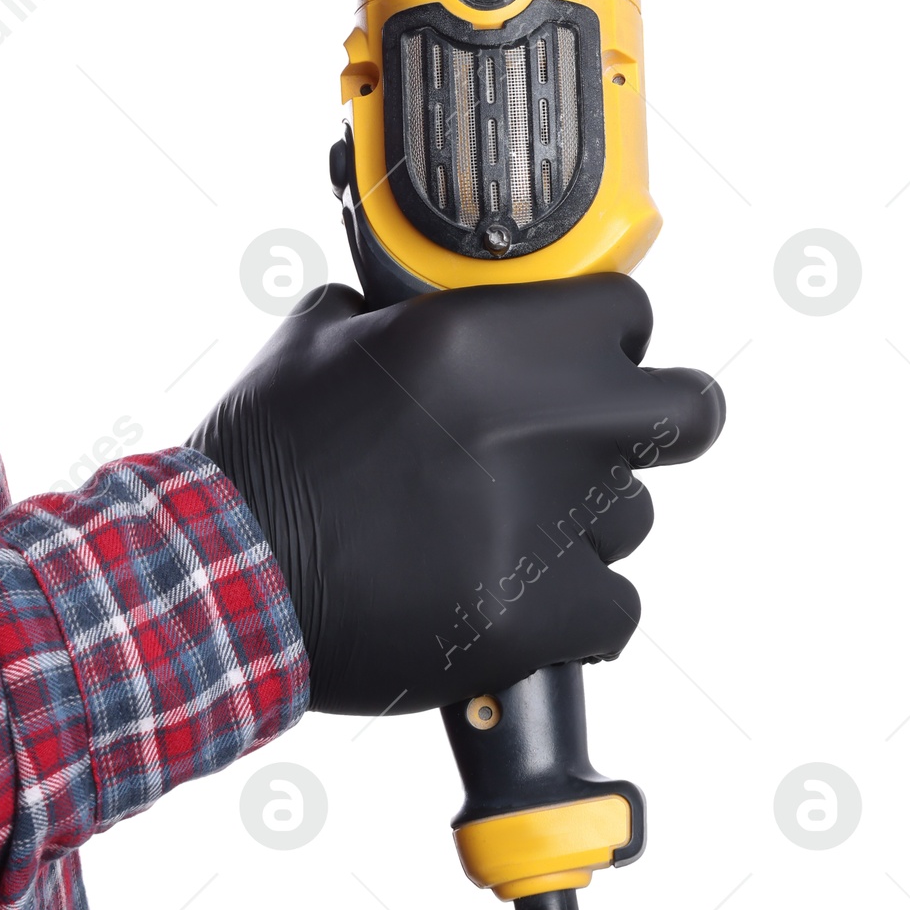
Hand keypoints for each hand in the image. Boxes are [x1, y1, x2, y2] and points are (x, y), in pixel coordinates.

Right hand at [188, 275, 722, 716]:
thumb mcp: (321, 335)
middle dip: (658, 423)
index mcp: (489, 337)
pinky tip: (513, 604)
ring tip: (500, 538)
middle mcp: (539, 420)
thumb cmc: (264, 459)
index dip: (605, 340)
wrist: (219, 583)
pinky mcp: (543, 615)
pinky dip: (574, 614)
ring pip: (635, 517)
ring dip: (585, 525)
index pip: (629, 312)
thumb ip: (398, 308)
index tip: (581, 364)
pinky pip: (616, 608)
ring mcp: (549, 522)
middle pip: (689, 411)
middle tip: (602, 444)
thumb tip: (424, 294)